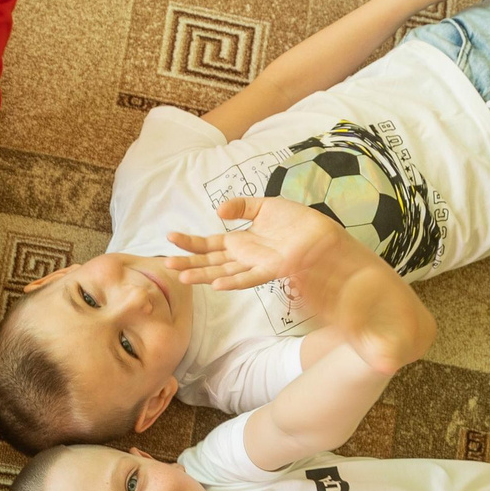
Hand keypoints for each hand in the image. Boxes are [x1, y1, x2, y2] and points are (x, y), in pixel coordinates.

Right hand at [164, 197, 357, 293]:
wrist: (323, 232)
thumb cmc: (297, 221)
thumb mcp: (265, 206)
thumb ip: (241, 207)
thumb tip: (217, 210)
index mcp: (240, 241)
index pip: (208, 244)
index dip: (190, 242)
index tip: (170, 239)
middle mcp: (244, 256)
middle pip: (210, 261)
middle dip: (188, 263)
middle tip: (166, 265)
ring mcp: (255, 265)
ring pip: (223, 271)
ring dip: (203, 275)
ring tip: (182, 278)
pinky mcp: (271, 269)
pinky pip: (248, 277)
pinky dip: (232, 281)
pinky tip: (216, 283)